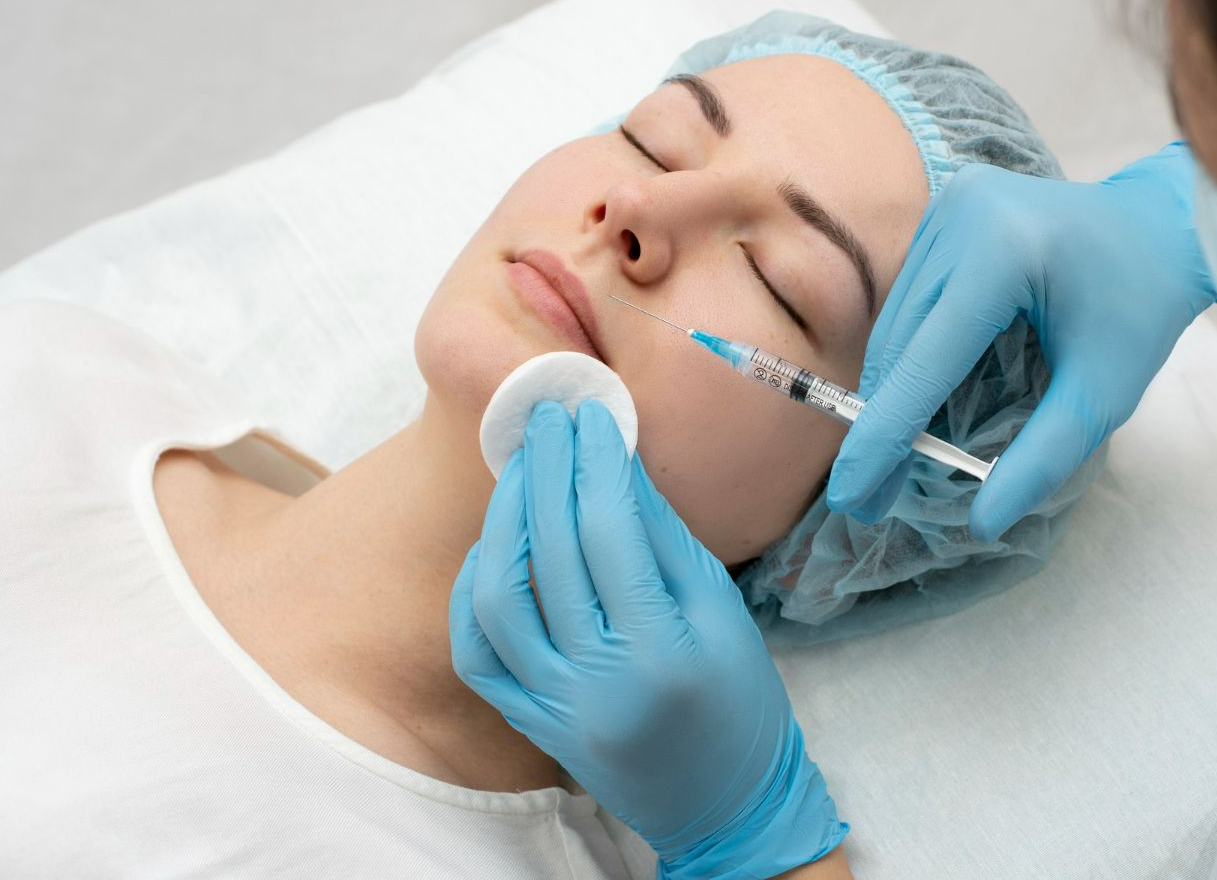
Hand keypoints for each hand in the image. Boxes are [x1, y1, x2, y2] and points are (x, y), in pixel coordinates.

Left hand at [451, 401, 846, 879]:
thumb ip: (665, 537)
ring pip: (499, 598)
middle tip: (546, 418)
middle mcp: (601, 681)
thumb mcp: (722, 612)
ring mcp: (556, 708)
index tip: (590, 414)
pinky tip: (495, 544)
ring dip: (503, 520)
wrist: (725, 803)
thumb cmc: (741, 701)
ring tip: (522, 470)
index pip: (610, 530)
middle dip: (546, 470)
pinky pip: (479, 651)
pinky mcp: (531, 724)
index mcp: (664, 650)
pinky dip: (475, 590)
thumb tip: (617, 462)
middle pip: (551, 552)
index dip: (595, 462)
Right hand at [828, 142, 1214, 539]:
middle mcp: (959, 218)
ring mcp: (945, 207)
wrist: (1161, 226)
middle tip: (867, 499)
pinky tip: (907, 405)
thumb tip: (983, 523)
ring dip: (887, 394)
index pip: (925, 363)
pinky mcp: (941, 212)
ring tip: (883, 462)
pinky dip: (905, 357)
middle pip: (899, 346)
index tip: (852, 496)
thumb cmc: (1141, 309)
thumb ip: (1042, 459)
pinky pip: (908, 301)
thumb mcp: (1102, 394)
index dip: (884, 436)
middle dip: (880, 426)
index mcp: (1002, 253)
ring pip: (894, 325)